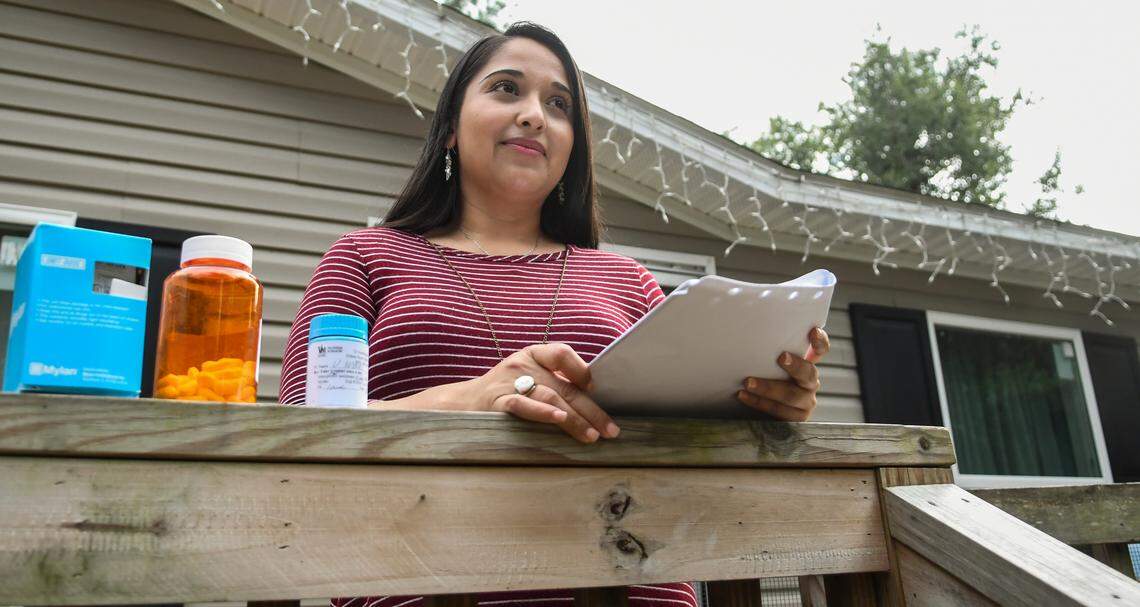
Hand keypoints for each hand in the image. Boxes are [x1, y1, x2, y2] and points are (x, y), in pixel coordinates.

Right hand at [467, 343, 619, 443]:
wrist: (462, 403)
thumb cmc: (504, 393)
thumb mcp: (528, 378)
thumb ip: (554, 383)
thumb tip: (594, 404)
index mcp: (534, 354)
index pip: (563, 353)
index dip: (582, 371)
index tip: (593, 391)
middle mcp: (523, 364)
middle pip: (564, 386)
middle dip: (591, 410)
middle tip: (610, 430)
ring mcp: (509, 382)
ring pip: (550, 397)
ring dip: (575, 418)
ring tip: (592, 436)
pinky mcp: (498, 401)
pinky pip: (524, 405)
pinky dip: (544, 413)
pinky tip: (560, 420)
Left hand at [737, 327, 829, 420]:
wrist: (765, 404)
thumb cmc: (767, 375)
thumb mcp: (772, 361)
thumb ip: (769, 348)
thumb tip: (746, 329)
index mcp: (808, 364)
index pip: (821, 349)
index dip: (820, 341)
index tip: (813, 332)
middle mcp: (810, 382)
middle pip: (808, 373)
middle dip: (795, 366)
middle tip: (781, 357)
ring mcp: (805, 401)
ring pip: (791, 395)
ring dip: (768, 388)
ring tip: (748, 382)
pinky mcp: (795, 418)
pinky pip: (779, 411)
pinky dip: (759, 403)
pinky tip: (743, 395)